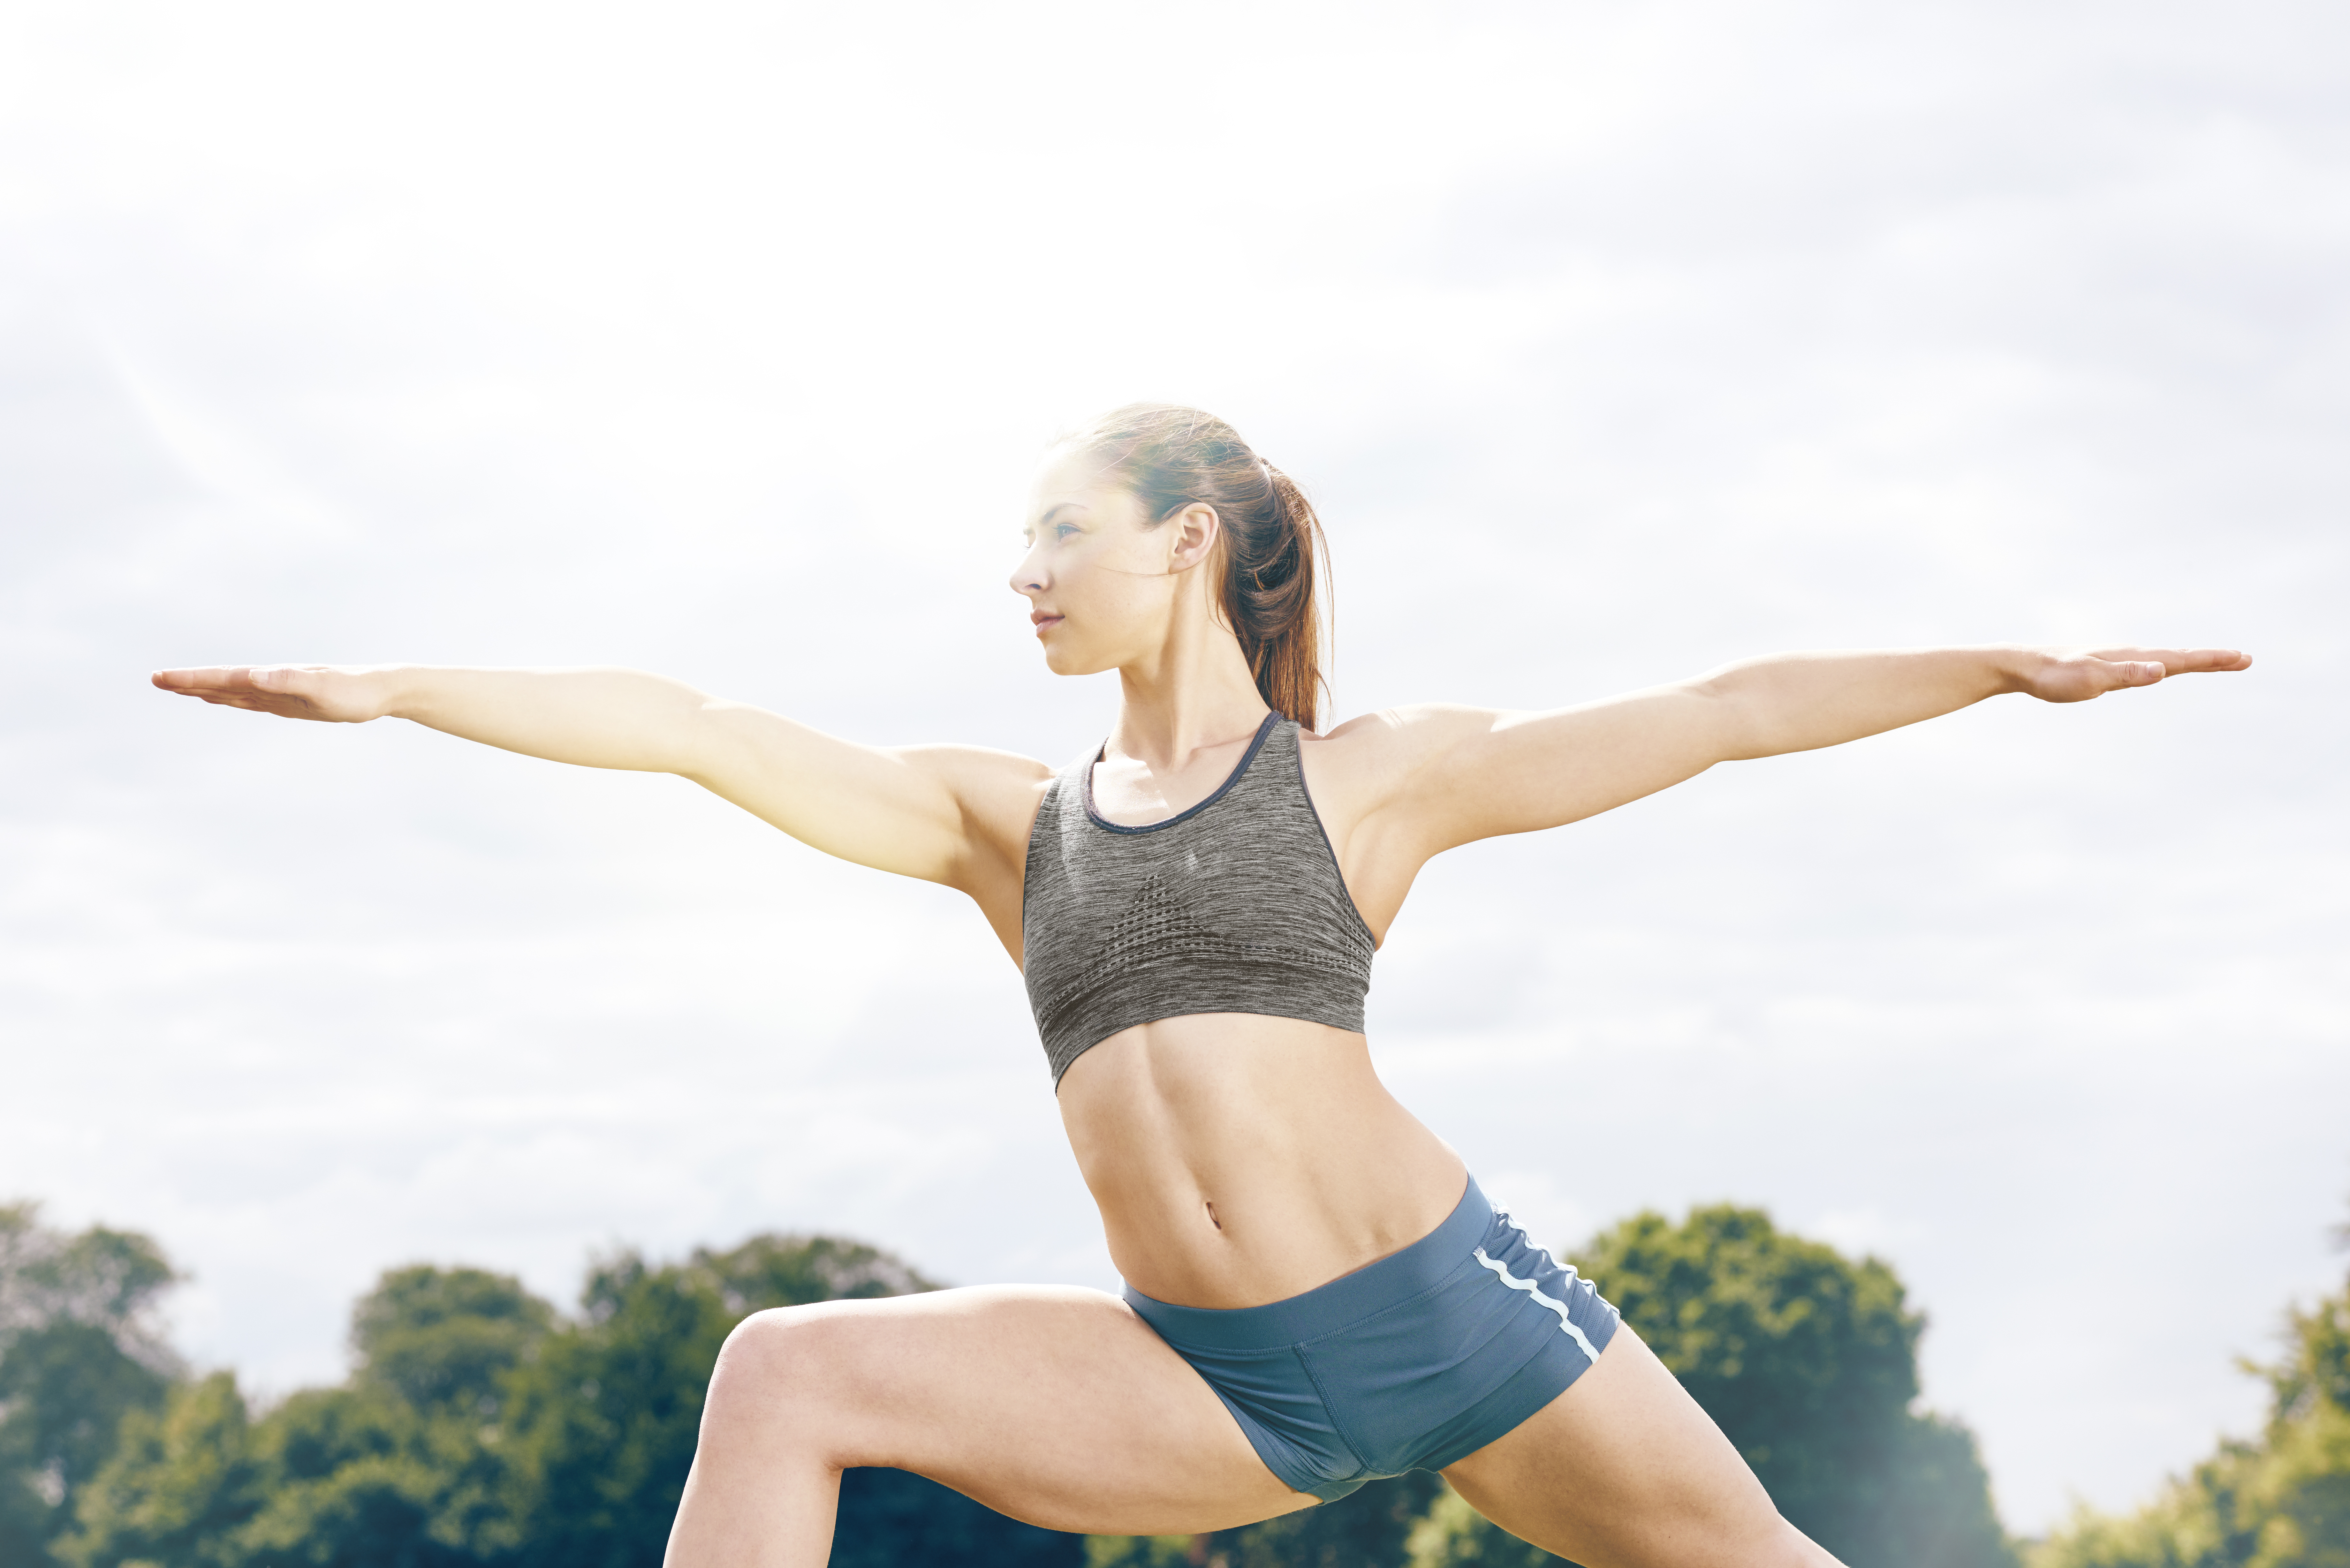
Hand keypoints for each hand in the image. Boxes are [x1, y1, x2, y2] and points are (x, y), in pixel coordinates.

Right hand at [150, 665, 391, 722]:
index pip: (224, 678)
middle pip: (221, 682)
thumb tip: (253, 674)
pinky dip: (230, 698)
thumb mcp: (323, 688)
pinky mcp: (289, 703)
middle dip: (188, 682)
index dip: (192, 679)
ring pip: (233, 691)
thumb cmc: (356, 691)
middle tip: (155, 680)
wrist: (382, 691)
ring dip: (205, 689)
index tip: (161, 677)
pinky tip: (220, 698)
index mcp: (273, 678)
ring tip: (177, 687)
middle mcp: (271, 682)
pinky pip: (251, 700)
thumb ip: (288, 680)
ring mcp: (278, 693)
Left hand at [2016, 646, 2252, 703]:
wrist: (2023, 666)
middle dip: (2213, 659)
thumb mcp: (2088, 680)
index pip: (2180, 659)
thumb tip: (2161, 670)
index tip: (2241, 658)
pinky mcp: (2110, 667)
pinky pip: (2148, 665)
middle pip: (2180, 656)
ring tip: (2218, 661)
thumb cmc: (2053, 676)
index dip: (2212, 660)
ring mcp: (2121, 659)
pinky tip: (2168, 667)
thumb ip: (2124, 675)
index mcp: (2131, 658)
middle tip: (2245, 659)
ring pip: (2166, 659)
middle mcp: (2131, 655)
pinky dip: (2168, 664)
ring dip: (2194, 660)